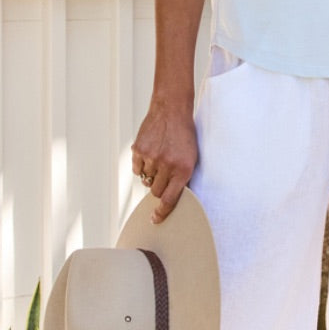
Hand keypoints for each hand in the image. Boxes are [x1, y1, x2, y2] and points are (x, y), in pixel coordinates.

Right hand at [131, 100, 198, 223]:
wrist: (172, 110)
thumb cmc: (184, 135)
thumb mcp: (191, 157)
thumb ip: (182, 177)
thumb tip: (171, 197)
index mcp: (183, 169)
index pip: (170, 199)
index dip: (162, 213)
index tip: (155, 219)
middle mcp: (167, 165)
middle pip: (156, 192)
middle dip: (158, 187)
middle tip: (162, 175)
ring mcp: (152, 157)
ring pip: (145, 180)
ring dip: (151, 175)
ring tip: (159, 159)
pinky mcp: (139, 150)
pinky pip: (137, 169)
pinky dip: (141, 166)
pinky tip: (149, 154)